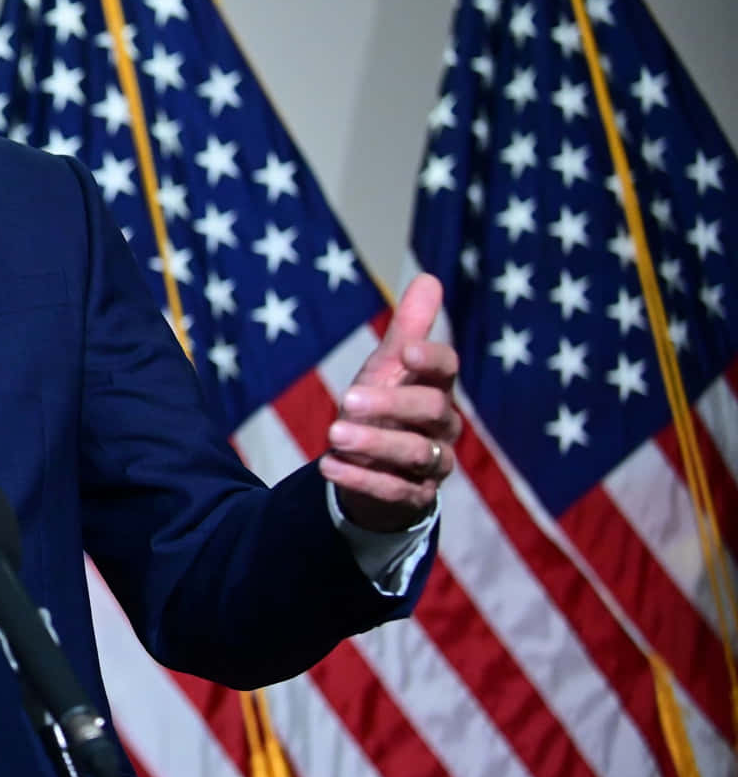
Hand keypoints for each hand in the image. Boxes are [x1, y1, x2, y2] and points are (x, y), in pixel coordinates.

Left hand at [320, 273, 462, 532]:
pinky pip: (393, 491)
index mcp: (437, 389)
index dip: (434, 360)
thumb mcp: (389, 368)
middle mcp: (442, 427)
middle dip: (392, 404)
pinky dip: (360, 478)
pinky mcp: (413, 498)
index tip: (410, 351)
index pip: (448, 370)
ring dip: (374, 443)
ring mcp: (432, 465)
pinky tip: (328, 467)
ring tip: (334, 434)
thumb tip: (429, 279)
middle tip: (347, 399)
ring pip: (416, 453)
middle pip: (432, 410)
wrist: (375, 467)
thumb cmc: (384, 407)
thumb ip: (408, 330)